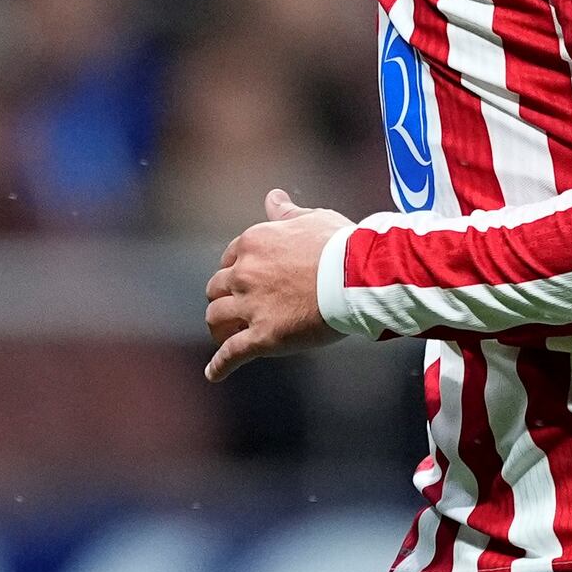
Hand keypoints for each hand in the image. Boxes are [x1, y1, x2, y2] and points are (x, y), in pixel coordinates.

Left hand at [204, 191, 345, 383]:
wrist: (357, 276)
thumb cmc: (341, 246)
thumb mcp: (312, 219)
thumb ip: (286, 213)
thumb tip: (273, 197)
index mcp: (253, 244)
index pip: (230, 259)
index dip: (235, 271)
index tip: (242, 280)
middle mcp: (244, 274)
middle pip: (217, 288)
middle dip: (224, 297)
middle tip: (234, 308)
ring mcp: (251, 306)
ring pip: (216, 318)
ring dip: (219, 327)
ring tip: (224, 335)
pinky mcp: (262, 336)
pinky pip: (231, 353)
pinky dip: (220, 365)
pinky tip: (214, 373)